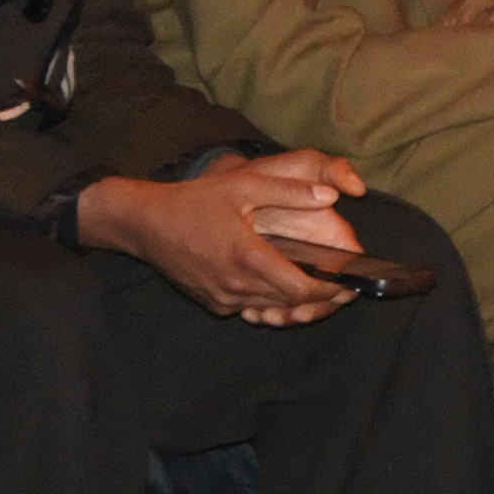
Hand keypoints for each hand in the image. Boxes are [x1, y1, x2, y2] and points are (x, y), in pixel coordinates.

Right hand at [77, 150, 369, 323]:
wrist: (145, 224)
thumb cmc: (194, 201)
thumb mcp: (243, 185)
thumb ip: (289, 191)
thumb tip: (330, 196)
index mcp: (248, 257)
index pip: (302, 288)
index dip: (330, 289)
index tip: (349, 283)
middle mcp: (236, 285)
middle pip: (290, 303)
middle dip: (319, 297)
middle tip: (342, 286)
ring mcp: (222, 298)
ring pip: (271, 308)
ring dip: (295, 301)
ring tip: (318, 285)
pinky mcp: (212, 304)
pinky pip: (250, 308)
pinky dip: (269, 301)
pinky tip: (279, 283)